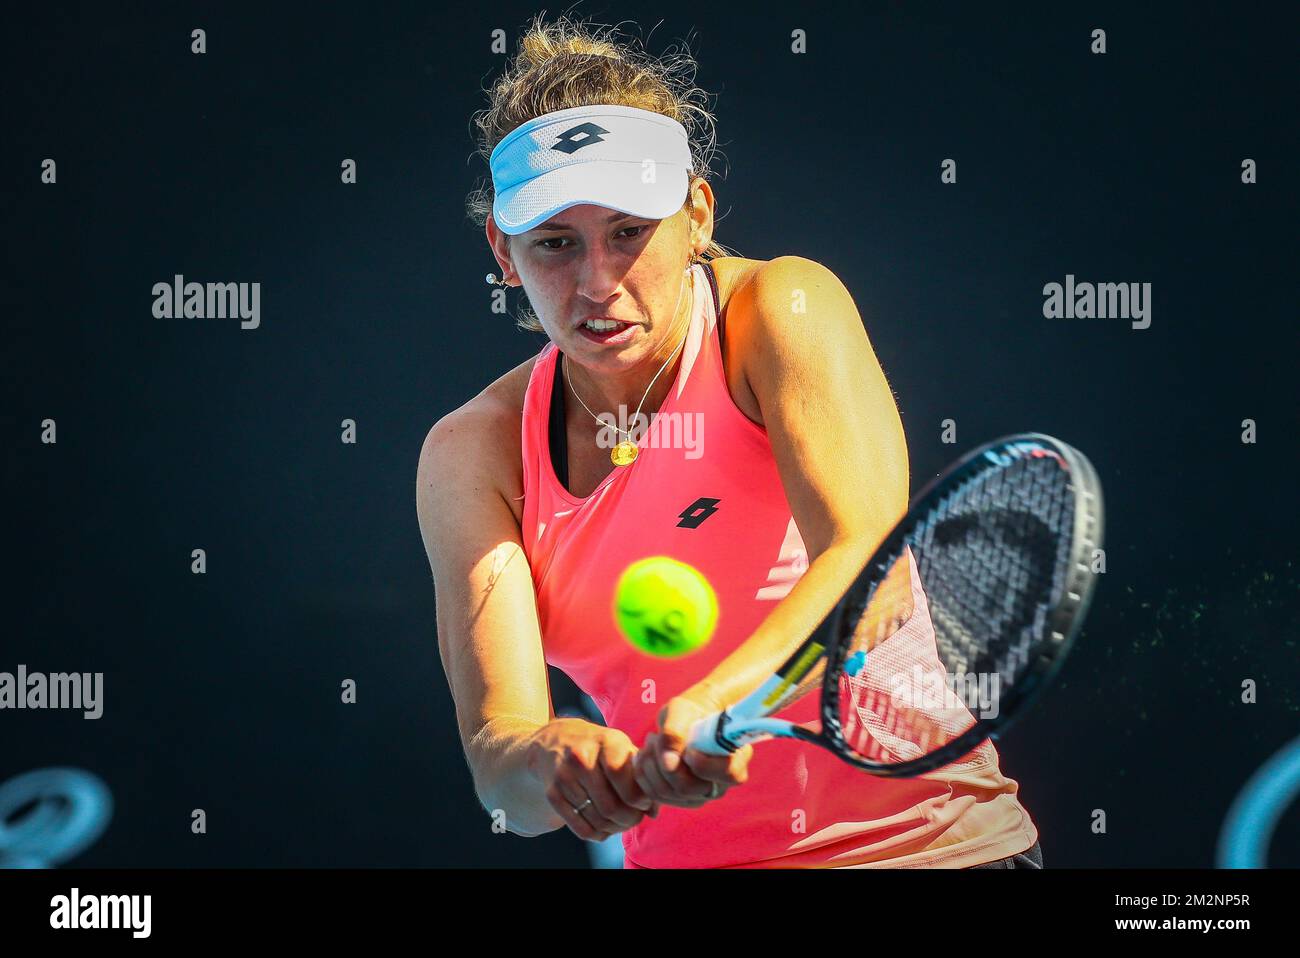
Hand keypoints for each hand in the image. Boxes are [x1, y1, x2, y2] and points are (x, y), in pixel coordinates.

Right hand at [526, 718, 658, 840]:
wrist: (556, 740)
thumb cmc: (600, 749)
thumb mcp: (622, 750)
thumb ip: (641, 777)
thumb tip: (654, 812)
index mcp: (606, 742)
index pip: (623, 779)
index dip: (639, 799)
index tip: (643, 803)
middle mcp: (582, 756)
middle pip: (611, 806)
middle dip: (629, 819)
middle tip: (635, 819)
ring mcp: (564, 775)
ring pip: (597, 820)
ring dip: (614, 828)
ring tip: (621, 822)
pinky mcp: (552, 793)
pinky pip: (580, 828)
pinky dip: (597, 834)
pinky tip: (604, 828)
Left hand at [633, 684, 753, 808]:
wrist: (683, 720)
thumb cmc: (688, 713)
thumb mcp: (681, 710)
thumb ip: (675, 733)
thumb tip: (669, 763)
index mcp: (735, 760)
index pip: (728, 775)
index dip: (704, 764)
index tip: (689, 747)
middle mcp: (719, 785)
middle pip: (688, 788)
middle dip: (664, 761)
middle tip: (655, 736)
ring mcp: (697, 796)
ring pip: (666, 793)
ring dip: (650, 764)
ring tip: (650, 740)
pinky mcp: (677, 799)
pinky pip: (653, 795)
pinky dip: (642, 773)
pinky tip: (645, 754)